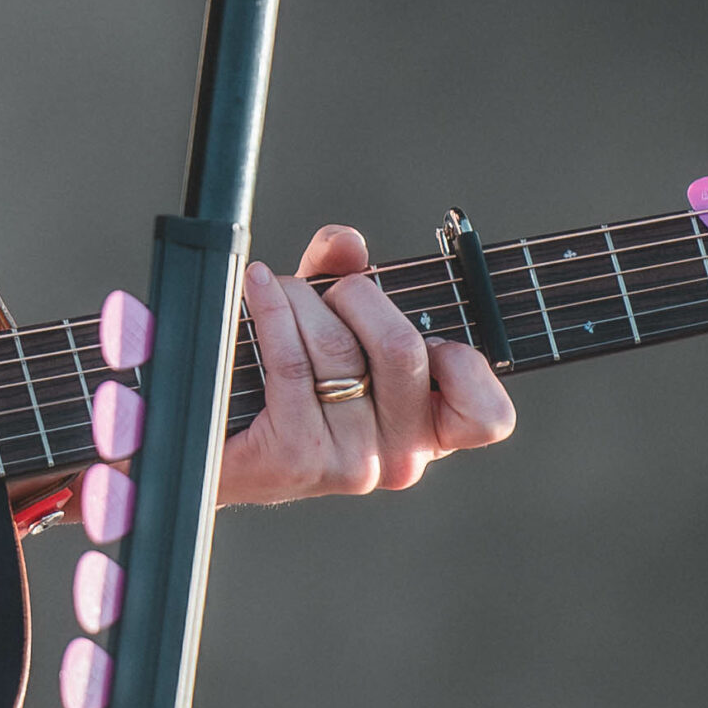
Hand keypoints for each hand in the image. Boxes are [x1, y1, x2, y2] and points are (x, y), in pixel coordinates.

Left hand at [218, 223, 513, 503]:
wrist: (218, 443)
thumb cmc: (288, 383)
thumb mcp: (334, 324)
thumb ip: (348, 276)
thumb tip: (347, 244)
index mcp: (430, 433)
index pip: (489, 418)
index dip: (463, 364)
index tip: (428, 338)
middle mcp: (399, 458)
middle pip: (402, 348)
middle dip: (357, 296)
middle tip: (330, 292)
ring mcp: (349, 463)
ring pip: (336, 347)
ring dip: (300, 300)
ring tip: (279, 293)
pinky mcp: (296, 456)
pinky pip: (292, 361)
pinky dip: (271, 310)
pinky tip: (258, 289)